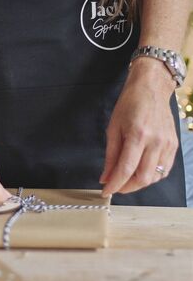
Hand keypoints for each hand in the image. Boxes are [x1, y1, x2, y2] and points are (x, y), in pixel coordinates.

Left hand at [100, 57, 178, 196]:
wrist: (151, 88)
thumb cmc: (129, 104)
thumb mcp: (113, 128)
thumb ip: (110, 155)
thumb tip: (105, 177)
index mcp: (138, 135)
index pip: (126, 169)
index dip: (115, 184)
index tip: (106, 192)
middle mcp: (156, 142)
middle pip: (143, 178)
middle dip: (126, 187)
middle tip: (115, 186)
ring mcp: (167, 144)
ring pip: (154, 177)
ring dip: (138, 183)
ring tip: (126, 179)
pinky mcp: (174, 145)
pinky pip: (164, 169)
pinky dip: (151, 176)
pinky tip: (140, 172)